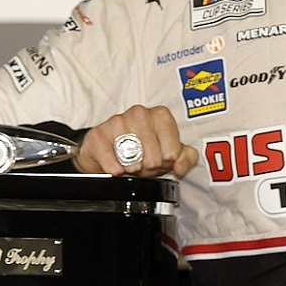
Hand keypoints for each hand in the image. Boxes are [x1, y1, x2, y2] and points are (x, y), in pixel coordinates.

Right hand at [74, 105, 198, 177]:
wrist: (110, 149)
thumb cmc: (142, 149)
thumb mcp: (171, 153)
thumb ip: (186, 158)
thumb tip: (180, 166)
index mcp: (161, 115)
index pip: (172, 153)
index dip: (166, 162)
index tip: (159, 158)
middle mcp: (140, 113)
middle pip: (153, 159)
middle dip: (149, 168)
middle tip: (143, 162)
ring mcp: (118, 121)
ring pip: (133, 162)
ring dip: (132, 169)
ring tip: (130, 162)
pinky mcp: (99, 134)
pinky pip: (113, 165)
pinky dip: (116, 171)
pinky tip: (117, 165)